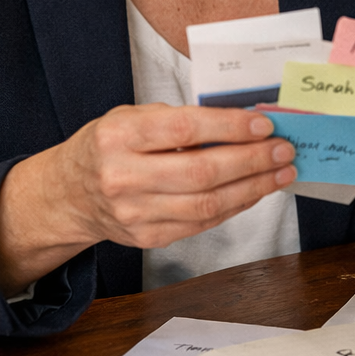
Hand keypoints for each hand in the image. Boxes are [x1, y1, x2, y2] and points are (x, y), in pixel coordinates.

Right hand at [0, 105, 295, 295]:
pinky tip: (255, 191)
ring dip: (253, 188)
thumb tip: (241, 122)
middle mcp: (123, 177)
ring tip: (281, 172)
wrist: (70, 194)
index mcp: (118, 136)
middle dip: (251, 160)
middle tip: (284, 149)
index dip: (229, 127)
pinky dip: (235, 206)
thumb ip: (178, 118)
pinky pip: (202, 223)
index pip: (183, 129)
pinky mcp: (148, 238)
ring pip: (206, 204)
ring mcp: (134, 213)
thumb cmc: (109, 146)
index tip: (264, 124)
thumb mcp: (131, 117)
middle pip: (201, 172)